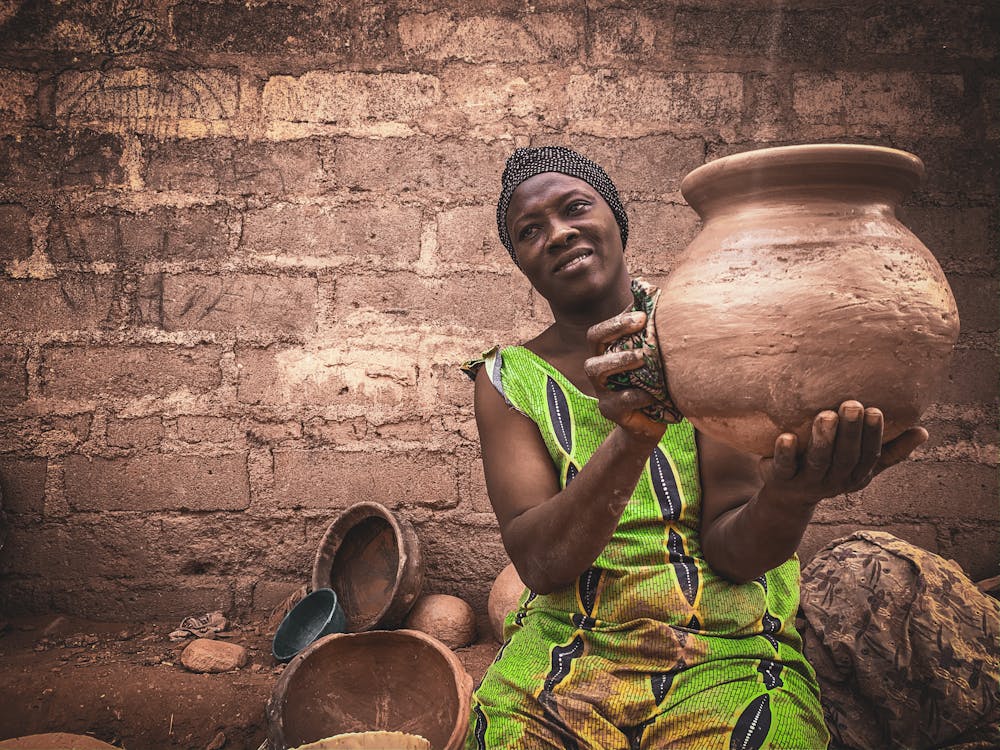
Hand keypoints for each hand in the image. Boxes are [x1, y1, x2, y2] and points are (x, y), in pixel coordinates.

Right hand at [584, 310, 667, 443]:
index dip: (617, 320)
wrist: (650, 422)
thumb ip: (651, 336)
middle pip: (593, 341)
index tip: (643, 315)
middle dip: (615, 328)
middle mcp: (599, 367)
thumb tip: (662, 301)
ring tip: (642, 357)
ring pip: (597, 369)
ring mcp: (602, 389)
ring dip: (619, 359)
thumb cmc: (652, 383)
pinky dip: (638, 395)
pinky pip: (620, 400)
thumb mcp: (651, 359)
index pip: (600, 330)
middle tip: (642, 322)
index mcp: (606, 352)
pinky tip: (653, 393)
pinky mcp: (610, 410)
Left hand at [758, 400, 928, 508]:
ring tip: (825, 415)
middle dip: (850, 432)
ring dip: (823, 438)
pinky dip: (786, 452)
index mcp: (856, 476)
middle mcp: (834, 481)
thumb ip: (890, 450)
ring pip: (818, 461)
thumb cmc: (830, 469)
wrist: (788, 497)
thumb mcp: (860, 464)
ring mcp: (807, 482)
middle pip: (845, 458)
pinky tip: (786, 436)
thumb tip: (924, 432)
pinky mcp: (781, 480)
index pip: (869, 456)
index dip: (873, 435)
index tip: (875, 410)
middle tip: (851, 404)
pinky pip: (784, 467)